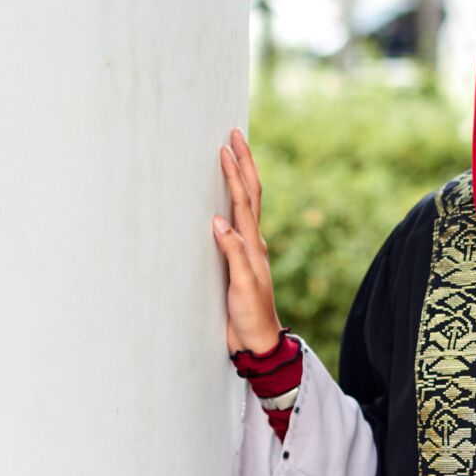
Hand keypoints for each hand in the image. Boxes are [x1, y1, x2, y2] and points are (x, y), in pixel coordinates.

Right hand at [213, 127, 282, 355]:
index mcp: (253, 244)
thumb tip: (218, 220)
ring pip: (244, 203)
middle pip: (249, 193)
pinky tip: (225, 196)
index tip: (226, 147)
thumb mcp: (243, 286)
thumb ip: (233, 253)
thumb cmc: (251, 316)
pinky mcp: (238, 259)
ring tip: (233, 152)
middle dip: (243, 162)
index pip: (244, 200)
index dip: (235, 173)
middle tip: (235, 133)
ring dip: (240, 176)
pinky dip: (232, 200)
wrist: (258, 341)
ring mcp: (246, 248)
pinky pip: (236, 220)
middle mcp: (252, 241)